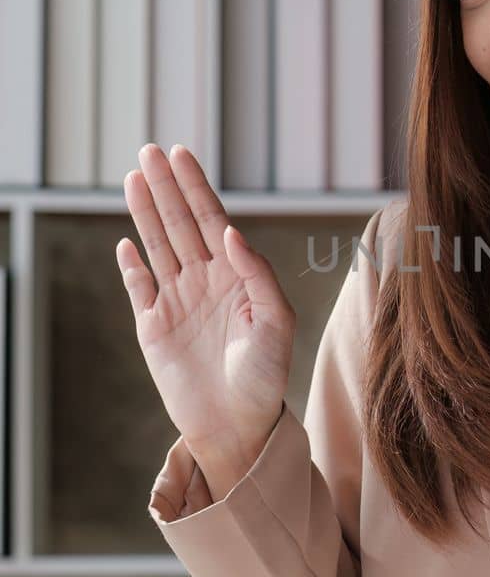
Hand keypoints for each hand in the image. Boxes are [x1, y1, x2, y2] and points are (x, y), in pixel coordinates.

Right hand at [116, 142, 295, 472]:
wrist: (239, 426)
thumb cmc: (266, 376)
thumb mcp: (276, 322)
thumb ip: (258, 274)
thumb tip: (232, 233)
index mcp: (236, 276)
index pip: (212, 221)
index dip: (196, 188)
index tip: (182, 155)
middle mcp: (205, 282)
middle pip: (181, 224)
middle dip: (165, 187)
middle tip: (149, 150)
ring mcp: (177, 302)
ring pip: (158, 246)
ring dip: (145, 213)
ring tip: (134, 177)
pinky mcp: (153, 328)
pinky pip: (139, 288)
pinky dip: (131, 265)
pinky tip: (125, 242)